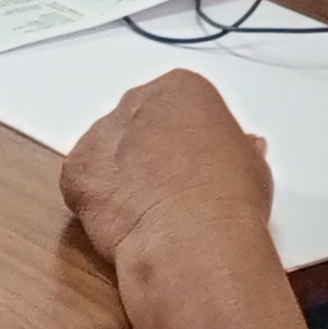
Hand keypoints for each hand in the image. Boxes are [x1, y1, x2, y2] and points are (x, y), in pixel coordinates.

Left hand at [60, 70, 275, 278]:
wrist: (192, 239)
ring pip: (107, 153)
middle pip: (138, 123)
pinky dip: (97, 202)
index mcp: (181, 89)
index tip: (195, 166)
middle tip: (169, 190)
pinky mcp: (76, 172)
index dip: (187, 141)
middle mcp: (136, 102)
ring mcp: (100, 135)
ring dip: (120, 176)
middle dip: (148, 153)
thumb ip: (237, 147)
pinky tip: (124, 220)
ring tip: (147, 211)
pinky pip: (82, 184)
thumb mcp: (252, 164)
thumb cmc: (228, 200)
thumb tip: (243, 149)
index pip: (178, 105)